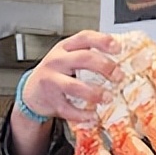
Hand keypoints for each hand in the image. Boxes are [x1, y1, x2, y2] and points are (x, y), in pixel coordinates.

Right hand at [7, 31, 120, 154]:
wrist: (33, 91)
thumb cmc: (58, 73)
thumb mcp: (69, 58)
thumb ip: (89, 55)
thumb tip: (122, 60)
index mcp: (65, 47)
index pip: (84, 38)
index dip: (102, 41)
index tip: (117, 48)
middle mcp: (57, 61)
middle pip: (82, 59)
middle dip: (104, 67)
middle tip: (119, 76)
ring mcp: (51, 80)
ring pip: (74, 85)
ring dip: (94, 93)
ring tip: (108, 97)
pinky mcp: (50, 100)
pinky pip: (67, 108)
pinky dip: (82, 114)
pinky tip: (93, 116)